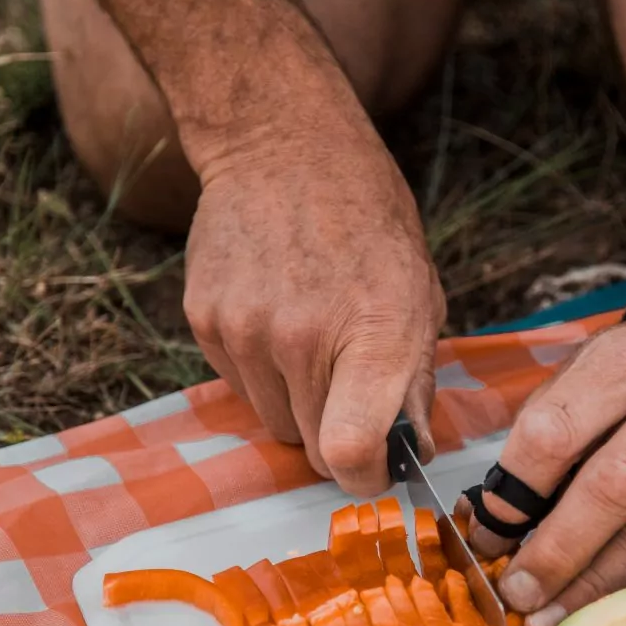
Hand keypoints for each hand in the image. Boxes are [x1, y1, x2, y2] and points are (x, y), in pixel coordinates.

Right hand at [183, 130, 445, 494]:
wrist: (285, 147)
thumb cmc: (370, 224)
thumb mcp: (421, 297)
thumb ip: (414, 382)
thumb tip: (410, 454)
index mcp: (374, 335)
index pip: (352, 450)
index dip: (366, 478)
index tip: (376, 470)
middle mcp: (303, 338)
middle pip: (313, 447)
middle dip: (339, 435)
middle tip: (353, 390)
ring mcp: (245, 329)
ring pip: (274, 422)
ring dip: (299, 406)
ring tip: (315, 344)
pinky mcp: (204, 320)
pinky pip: (240, 387)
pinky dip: (264, 374)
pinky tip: (279, 320)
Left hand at [460, 314, 625, 625]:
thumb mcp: (582, 379)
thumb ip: (539, 444)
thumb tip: (495, 527)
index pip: (556, 434)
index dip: (514, 495)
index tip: (487, 537)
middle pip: (613, 488)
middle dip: (557, 553)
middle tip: (519, 594)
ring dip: (594, 586)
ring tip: (550, 619)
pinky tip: (602, 612)